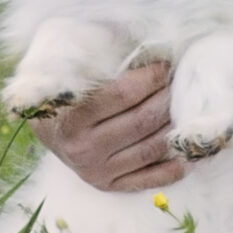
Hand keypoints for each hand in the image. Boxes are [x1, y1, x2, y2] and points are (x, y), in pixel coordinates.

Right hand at [27, 61, 186, 192]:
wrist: (47, 129)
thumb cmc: (63, 93)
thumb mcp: (67, 71)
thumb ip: (98, 57)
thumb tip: (145, 46)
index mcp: (71, 118)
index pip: (124, 94)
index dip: (151, 77)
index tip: (164, 65)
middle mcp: (84, 149)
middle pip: (143, 120)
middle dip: (167, 97)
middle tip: (178, 82)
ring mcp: (98, 172)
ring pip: (153, 148)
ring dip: (176, 124)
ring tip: (185, 106)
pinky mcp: (110, 186)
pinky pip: (152, 179)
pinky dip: (175, 164)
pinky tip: (185, 146)